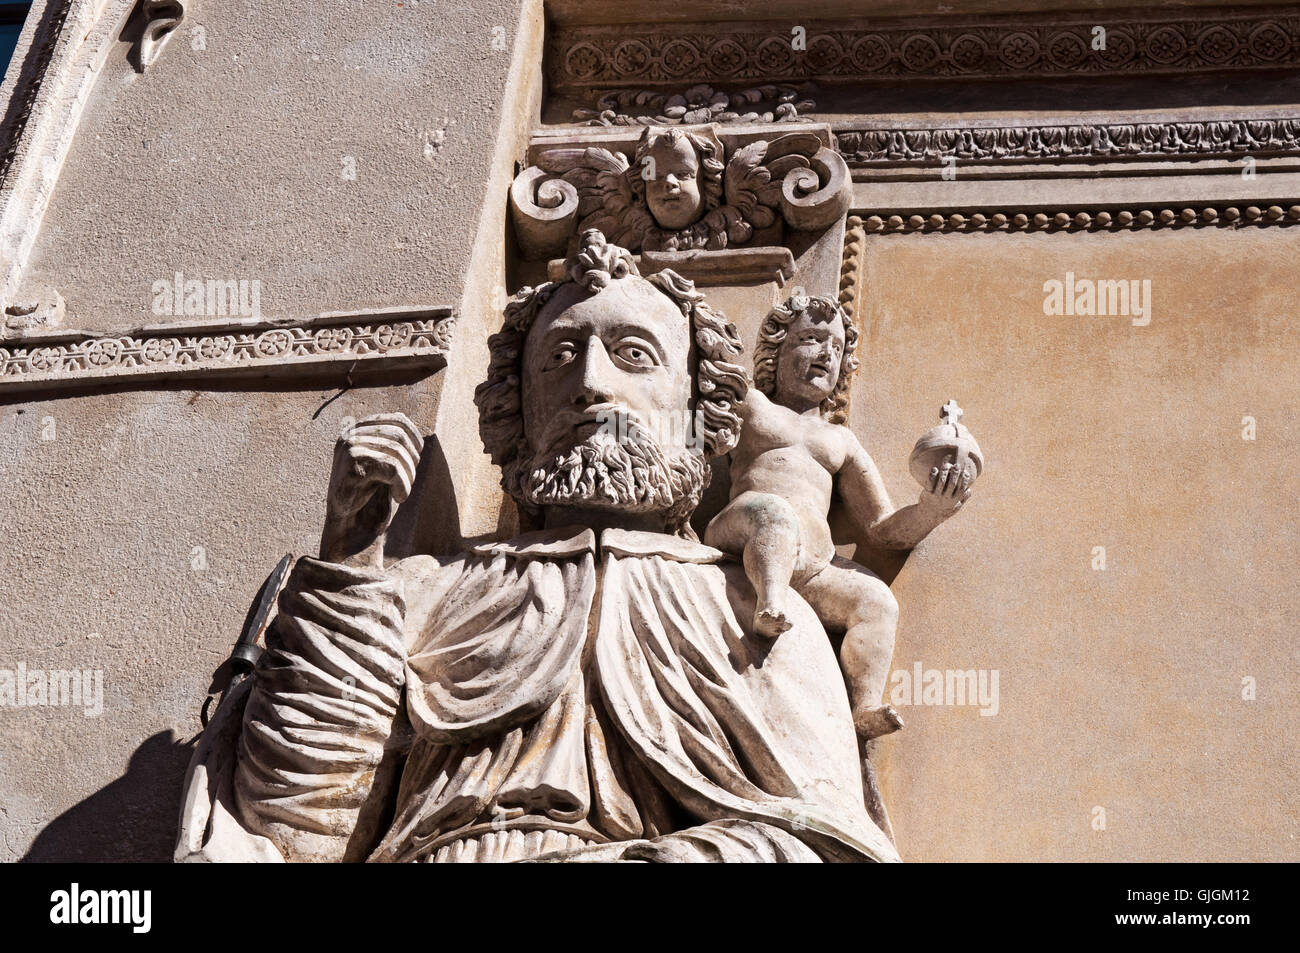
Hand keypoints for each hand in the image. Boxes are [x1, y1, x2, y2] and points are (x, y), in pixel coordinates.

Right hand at [319, 413, 423, 568]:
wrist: (350, 524)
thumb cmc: (370, 493)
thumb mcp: (383, 462)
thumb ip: (391, 442)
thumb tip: (406, 420)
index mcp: (358, 429)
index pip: (398, 419)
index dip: (416, 437)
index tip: (418, 459)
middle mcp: (350, 434)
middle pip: (399, 435)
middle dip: (412, 459)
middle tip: (409, 480)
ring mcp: (349, 448)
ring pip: (396, 452)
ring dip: (409, 475)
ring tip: (402, 491)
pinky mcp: (352, 466)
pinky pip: (391, 468)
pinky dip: (403, 485)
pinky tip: (399, 498)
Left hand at [918, 451, 973, 521]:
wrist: (927, 516)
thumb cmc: (943, 511)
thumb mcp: (955, 508)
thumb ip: (963, 499)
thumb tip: (969, 489)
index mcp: (954, 501)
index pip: (961, 489)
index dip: (964, 480)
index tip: (966, 472)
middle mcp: (945, 498)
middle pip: (952, 484)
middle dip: (955, 473)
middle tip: (957, 465)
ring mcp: (936, 496)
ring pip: (941, 481)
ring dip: (945, 472)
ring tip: (946, 464)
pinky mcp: (928, 493)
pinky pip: (930, 482)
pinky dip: (933, 475)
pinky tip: (935, 469)